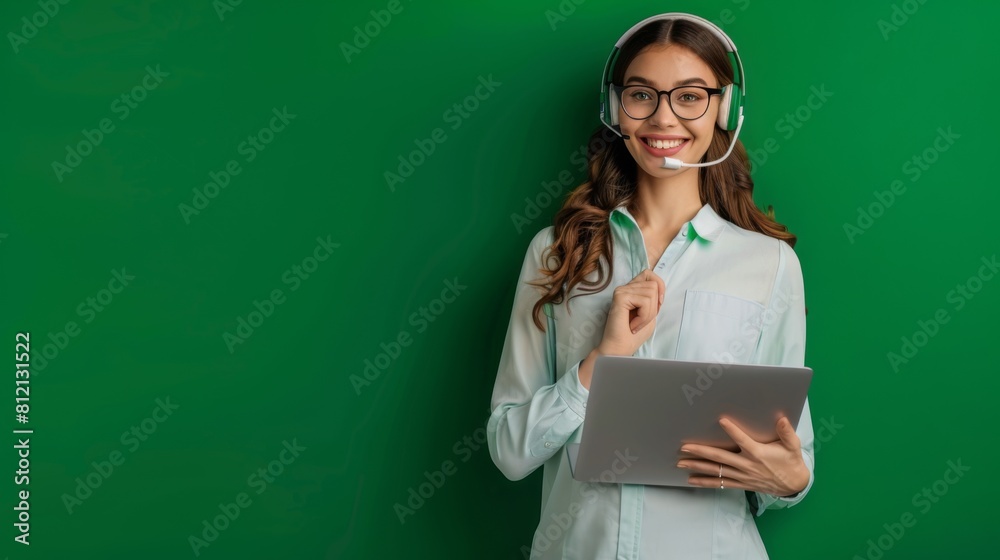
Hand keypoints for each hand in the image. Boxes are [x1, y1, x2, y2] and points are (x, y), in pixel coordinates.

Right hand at [596, 268, 664, 356]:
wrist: (619, 348)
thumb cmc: (633, 335)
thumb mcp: (650, 314)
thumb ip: (654, 300)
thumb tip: (659, 289)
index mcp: (632, 290)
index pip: (649, 274)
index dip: (659, 287)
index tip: (658, 305)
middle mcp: (625, 287)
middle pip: (654, 286)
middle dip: (654, 307)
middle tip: (641, 321)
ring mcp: (621, 291)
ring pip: (651, 293)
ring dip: (648, 314)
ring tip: (636, 324)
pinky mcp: (620, 296)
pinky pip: (644, 301)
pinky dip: (644, 316)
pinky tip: (633, 324)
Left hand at [675, 416, 808, 496]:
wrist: (794, 485)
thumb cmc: (790, 462)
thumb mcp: (792, 446)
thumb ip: (786, 432)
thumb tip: (781, 418)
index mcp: (758, 454)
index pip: (742, 440)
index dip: (732, 430)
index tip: (721, 420)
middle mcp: (747, 466)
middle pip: (720, 458)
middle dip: (701, 452)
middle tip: (685, 447)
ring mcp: (742, 476)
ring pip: (716, 471)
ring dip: (697, 467)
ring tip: (681, 463)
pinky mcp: (740, 483)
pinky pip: (720, 484)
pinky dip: (705, 482)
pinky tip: (691, 480)